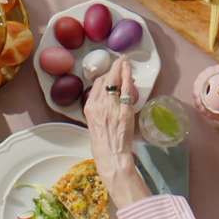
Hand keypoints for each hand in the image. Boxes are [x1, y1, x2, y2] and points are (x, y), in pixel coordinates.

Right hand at [84, 57, 149, 204]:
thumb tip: (107, 100)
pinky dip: (127, 76)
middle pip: (105, 80)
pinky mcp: (124, 111)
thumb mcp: (94, 124)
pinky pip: (125, 89)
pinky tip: (130, 69)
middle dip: (114, 68)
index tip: (111, 72)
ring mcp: (111, 107)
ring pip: (115, 81)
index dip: (105, 76)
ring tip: (126, 62)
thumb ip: (99, 110)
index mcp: (89, 108)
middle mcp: (98, 104)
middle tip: (121, 61)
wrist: (111, 156)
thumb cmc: (103, 144)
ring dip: (121, 69)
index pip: (96, 85)